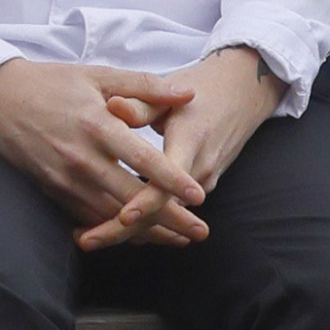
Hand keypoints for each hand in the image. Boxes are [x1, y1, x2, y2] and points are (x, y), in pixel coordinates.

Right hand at [0, 57, 191, 240]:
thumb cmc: (49, 83)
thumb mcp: (97, 75)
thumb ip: (144, 86)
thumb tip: (186, 94)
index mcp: (96, 125)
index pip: (142, 159)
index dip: (171, 180)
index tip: (198, 196)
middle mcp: (80, 158)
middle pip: (131, 198)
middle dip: (168, 219)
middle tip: (200, 232)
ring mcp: (64, 178)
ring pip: (110, 215)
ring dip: (145, 232)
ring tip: (177, 240)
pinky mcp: (51, 190)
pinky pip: (86, 218)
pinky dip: (114, 230)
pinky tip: (136, 237)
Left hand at [74, 45, 280, 250]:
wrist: (243, 94)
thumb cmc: (202, 88)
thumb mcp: (172, 91)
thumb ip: (142, 103)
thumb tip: (113, 106)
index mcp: (191, 141)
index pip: (168, 183)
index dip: (146, 202)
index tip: (122, 217)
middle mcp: (200, 170)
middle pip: (162, 211)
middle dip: (124, 230)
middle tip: (86, 241)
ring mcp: (203, 183)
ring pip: (164, 216)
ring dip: (129, 230)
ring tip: (88, 238)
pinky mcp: (200, 188)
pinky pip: (170, 210)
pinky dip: (143, 221)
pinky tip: (111, 228)